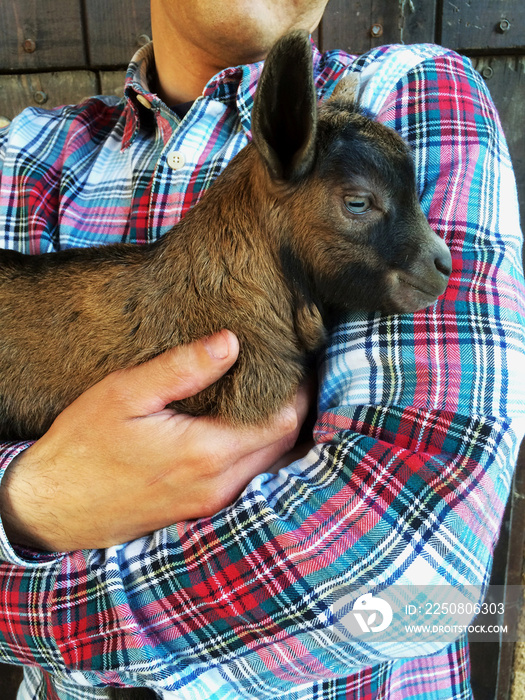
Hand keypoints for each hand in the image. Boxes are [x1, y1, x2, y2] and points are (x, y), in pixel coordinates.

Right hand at [0, 331, 309, 551]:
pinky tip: (239, 427)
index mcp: (206, 453)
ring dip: (275, 430)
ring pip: (268, 464)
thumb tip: (231, 342)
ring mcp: (210, 503)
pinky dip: (255, 450)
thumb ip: (182, 368)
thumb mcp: (126, 394)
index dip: (298, 392)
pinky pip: (246, 478)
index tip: (295, 364)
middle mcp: (218, 485)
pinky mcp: (198, 509)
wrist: (51, 507)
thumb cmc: (83, 447)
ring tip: (267, 395)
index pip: (283, 422)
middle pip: (283, 445)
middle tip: (286, 374)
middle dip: (293, 409)